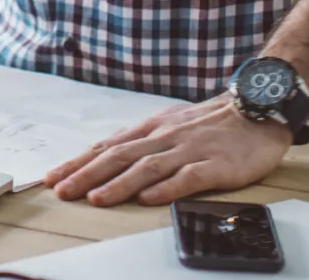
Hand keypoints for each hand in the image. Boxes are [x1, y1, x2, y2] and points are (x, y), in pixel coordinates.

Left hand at [44, 96, 291, 207]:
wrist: (255, 110)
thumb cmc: (209, 123)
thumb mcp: (168, 124)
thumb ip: (141, 141)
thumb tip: (107, 155)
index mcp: (150, 129)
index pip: (107, 146)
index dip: (79, 162)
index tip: (53, 177)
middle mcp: (164, 137)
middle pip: (119, 156)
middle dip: (87, 175)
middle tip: (62, 191)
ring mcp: (188, 150)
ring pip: (147, 168)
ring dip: (119, 184)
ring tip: (96, 199)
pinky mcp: (214, 165)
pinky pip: (187, 177)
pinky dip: (166, 188)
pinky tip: (148, 198)